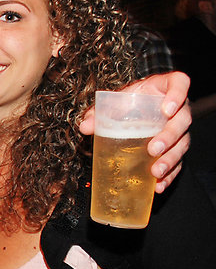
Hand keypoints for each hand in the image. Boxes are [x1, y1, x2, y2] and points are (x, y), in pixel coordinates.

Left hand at [79, 72, 190, 191]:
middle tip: (153, 149)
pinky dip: (170, 174)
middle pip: (183, 120)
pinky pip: (179, 161)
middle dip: (169, 136)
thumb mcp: (116, 100)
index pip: (180, 83)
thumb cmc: (130, 100)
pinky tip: (159, 185)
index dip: (178, 95)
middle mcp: (179, 108)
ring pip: (183, 143)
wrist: (137, 106)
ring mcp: (180, 128)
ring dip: (170, 159)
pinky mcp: (177, 146)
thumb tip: (85, 127)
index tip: (167, 109)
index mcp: (165, 87)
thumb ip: (101, 111)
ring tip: (156, 172)